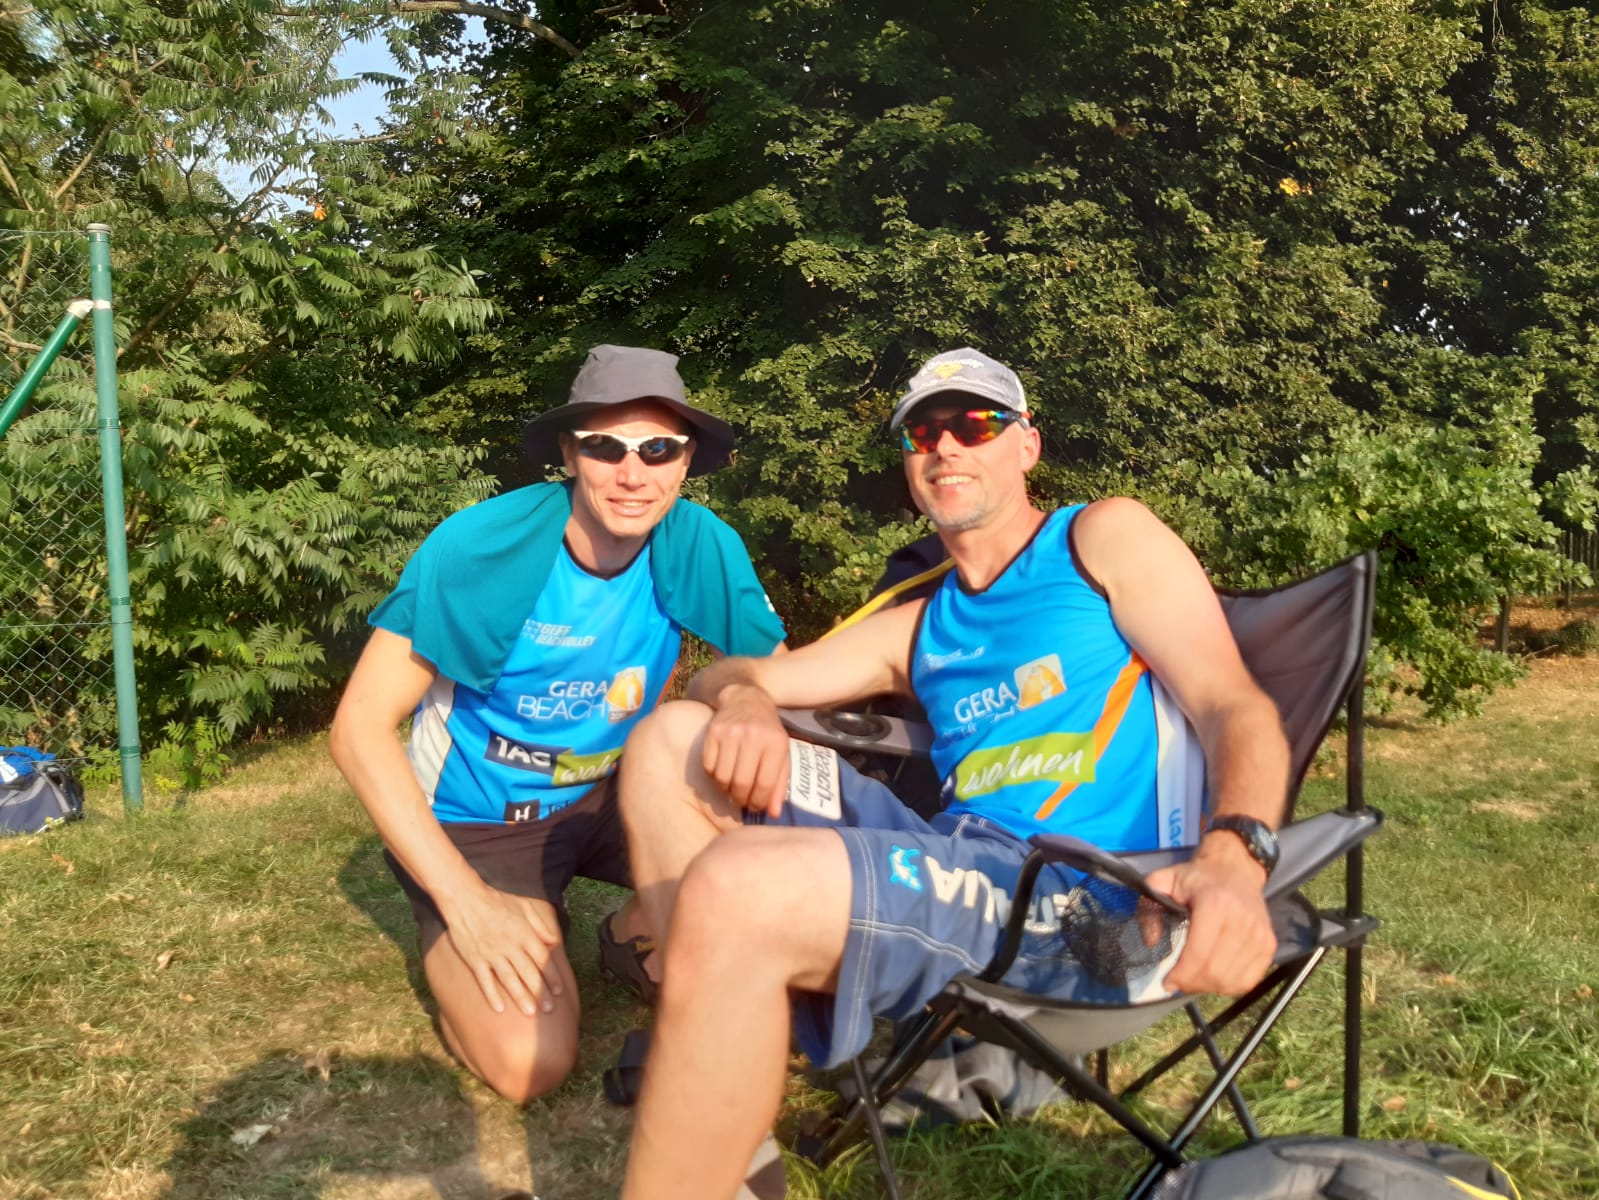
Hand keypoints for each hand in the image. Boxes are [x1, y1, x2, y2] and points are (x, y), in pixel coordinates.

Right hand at [439, 883, 563, 1015]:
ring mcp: (492, 954)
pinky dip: (492, 994)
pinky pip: (484, 980)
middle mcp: (510, 946)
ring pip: (509, 979)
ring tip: (531, 1013)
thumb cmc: (497, 901)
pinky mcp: (475, 959)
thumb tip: (555, 942)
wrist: (466, 899)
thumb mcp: (524, 906)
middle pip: (529, 973)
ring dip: (521, 997)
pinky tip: (500, 1009)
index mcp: (524, 934)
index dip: (552, 976)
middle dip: (540, 992)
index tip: (559, 991)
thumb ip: (541, 925)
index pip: (542, 959)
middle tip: (550, 1009)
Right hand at [701, 683, 790, 816]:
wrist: (746, 698)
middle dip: (741, 799)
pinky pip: (708, 767)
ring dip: (726, 790)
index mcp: (775, 742)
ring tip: (732, 789)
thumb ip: (779, 784)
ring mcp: (730, 732)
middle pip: (740, 783)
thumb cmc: (768, 731)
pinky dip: (714, 777)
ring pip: (722, 777)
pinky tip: (723, 774)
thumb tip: (772, 814)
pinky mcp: (712, 731)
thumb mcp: (781, 754)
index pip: (764, 783)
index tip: (756, 807)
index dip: (759, 801)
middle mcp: (752, 735)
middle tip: (742, 801)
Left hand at [1144, 836, 1273, 995]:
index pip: (1199, 954)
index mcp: (1215, 904)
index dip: (1181, 975)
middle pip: (1215, 971)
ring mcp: (1260, 935)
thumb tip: (1152, 942)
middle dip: (1192, 984)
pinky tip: (1215, 978)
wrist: (1235, 867)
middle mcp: (1242, 921)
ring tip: (1195, 980)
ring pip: (1232, 980)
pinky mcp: (1269, 944)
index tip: (1167, 982)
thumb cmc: (1197, 878)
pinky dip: (1229, 986)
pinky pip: (1249, 980)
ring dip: (1209, 987)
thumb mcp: (1164, 881)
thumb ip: (1149, 908)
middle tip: (1179, 982)